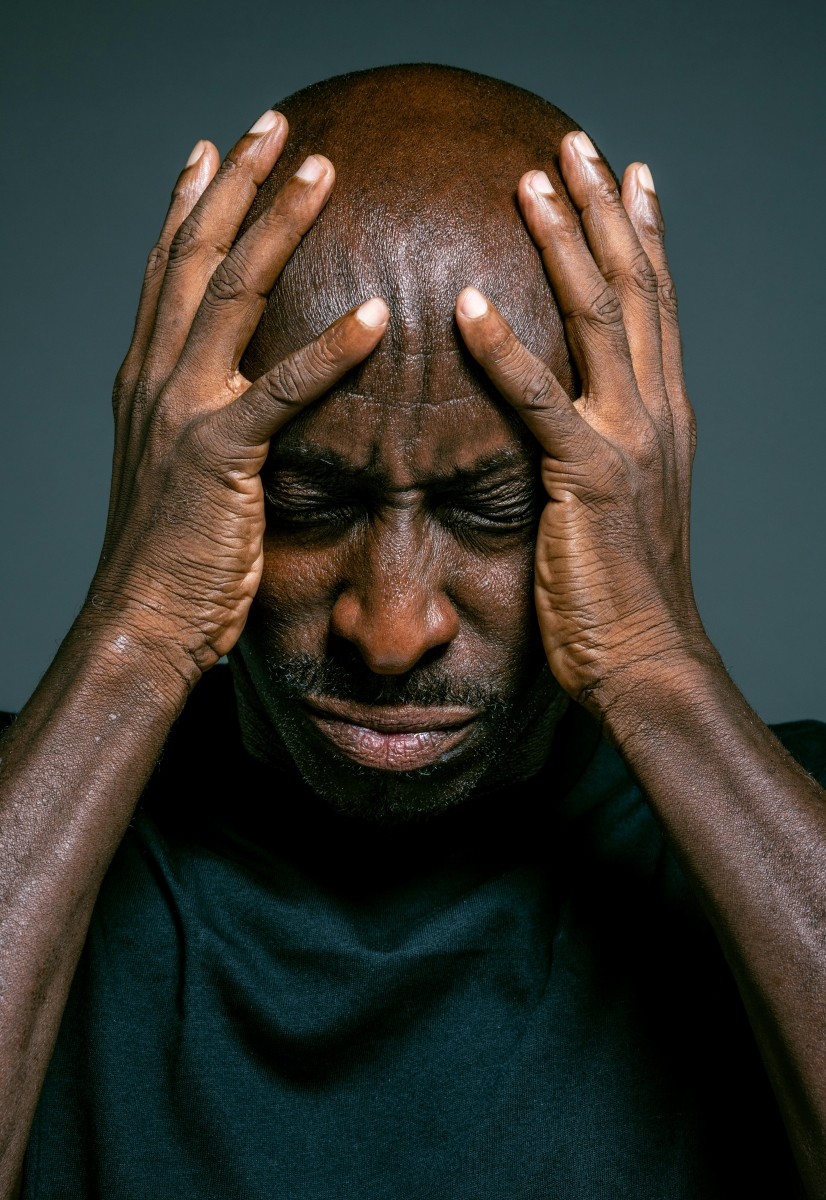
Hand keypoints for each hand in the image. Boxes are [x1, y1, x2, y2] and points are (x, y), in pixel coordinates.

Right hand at [89, 111, 387, 677]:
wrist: (140, 618)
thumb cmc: (171, 553)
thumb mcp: (181, 469)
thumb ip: (208, 417)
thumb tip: (247, 397)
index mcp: (145, 378)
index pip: (166, 270)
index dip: (190, 204)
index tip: (216, 150)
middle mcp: (154, 378)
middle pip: (194, 257)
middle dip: (235, 185)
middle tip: (274, 126)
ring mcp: (181, 411)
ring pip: (228, 294)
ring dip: (276, 225)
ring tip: (321, 170)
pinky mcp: (217, 456)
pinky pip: (282, 391)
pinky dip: (330, 350)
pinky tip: (376, 316)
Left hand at [456, 131, 714, 716]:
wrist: (646, 655)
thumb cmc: (625, 588)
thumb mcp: (620, 502)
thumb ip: (600, 447)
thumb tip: (569, 421)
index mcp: (664, 415)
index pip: (655, 304)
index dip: (642, 235)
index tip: (627, 176)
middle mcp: (657, 412)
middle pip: (633, 288)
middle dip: (605, 210)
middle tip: (576, 146)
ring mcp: (629, 439)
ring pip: (599, 319)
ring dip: (565, 243)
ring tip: (531, 182)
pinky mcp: (588, 476)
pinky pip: (541, 398)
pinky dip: (506, 347)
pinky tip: (471, 302)